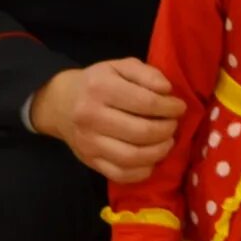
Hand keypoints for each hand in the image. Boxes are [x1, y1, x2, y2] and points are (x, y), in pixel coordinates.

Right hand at [31, 59, 183, 182]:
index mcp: (101, 88)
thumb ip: (147, 74)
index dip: (170, 107)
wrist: (60, 103)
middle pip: (141, 132)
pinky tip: (151, 159)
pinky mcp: (89, 161)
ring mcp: (88, 142)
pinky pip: (120, 174)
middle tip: (173, 125)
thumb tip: (167, 90)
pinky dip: (142, 171)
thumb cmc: (98, 83)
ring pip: (132, 157)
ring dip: (159, 152)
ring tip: (167, 142)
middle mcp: (91, 116)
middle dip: (167, 129)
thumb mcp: (120, 66)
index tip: (179, 107)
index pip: (146, 102)